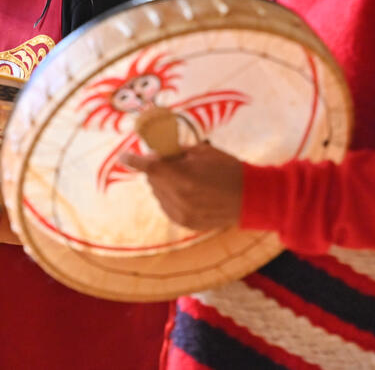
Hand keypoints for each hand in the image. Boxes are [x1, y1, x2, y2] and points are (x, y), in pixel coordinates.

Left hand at [120, 143, 243, 230]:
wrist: (251, 198)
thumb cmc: (229, 169)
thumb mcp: (203, 152)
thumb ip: (177, 153)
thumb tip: (157, 154)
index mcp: (184, 177)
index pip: (150, 167)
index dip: (133, 161)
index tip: (123, 156)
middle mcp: (180, 198)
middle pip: (153, 179)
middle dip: (156, 168)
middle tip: (170, 160)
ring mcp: (182, 214)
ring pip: (158, 193)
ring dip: (164, 183)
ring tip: (185, 177)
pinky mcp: (186, 223)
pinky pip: (167, 205)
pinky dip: (171, 196)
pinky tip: (187, 191)